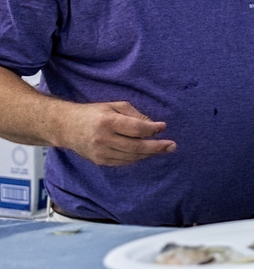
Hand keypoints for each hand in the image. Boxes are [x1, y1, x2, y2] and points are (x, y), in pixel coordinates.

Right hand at [57, 100, 174, 165]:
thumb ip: (134, 114)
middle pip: (136, 147)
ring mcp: (101, 152)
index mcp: (107, 123)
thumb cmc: (93, 113)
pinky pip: (124, 161)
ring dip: (149, 154)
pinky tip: (146, 153)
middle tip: (172, 145)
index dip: (152, 129)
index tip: (163, 127)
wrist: (66, 127)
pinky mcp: (100, 161)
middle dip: (157, 147)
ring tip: (163, 149)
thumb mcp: (113, 106)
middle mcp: (103, 139)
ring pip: (132, 157)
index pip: (135, 129)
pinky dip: (137, 158)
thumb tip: (154, 126)